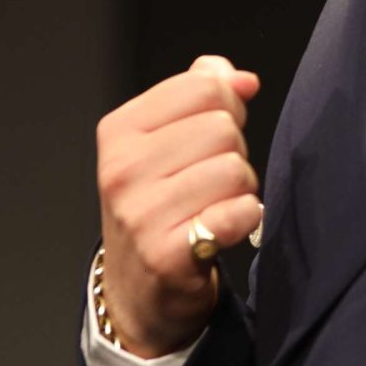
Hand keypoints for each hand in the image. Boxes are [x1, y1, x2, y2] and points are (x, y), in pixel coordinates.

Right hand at [94, 54, 264, 355]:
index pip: (203, 86)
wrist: (138, 287)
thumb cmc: (158, 204)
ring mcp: (141, 214)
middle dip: (232, 151)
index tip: (211, 135)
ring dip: (240, 189)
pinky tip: (224, 227)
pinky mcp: (167, 254)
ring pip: (236, 169)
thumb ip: (200, 94)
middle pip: (223, 127)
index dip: (226, 106)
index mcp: (119, 130)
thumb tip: (241, 78)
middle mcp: (121, 170)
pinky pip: (239, 212)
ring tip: (213, 206)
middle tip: (209, 180)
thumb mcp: (162, 141)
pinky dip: (246, 218)